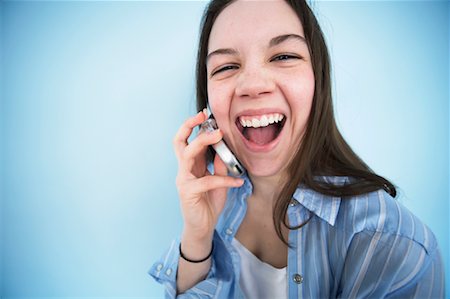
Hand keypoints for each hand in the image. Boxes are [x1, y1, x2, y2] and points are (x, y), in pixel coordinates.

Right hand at [173, 110, 243, 243]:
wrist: (202, 227)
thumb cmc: (208, 203)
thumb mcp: (219, 181)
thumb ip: (219, 165)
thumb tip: (223, 148)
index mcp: (190, 165)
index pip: (184, 140)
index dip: (191, 125)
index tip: (204, 114)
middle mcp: (184, 170)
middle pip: (180, 142)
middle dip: (189, 126)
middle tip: (205, 117)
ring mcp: (183, 180)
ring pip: (187, 154)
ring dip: (203, 142)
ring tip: (219, 136)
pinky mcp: (188, 192)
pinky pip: (207, 180)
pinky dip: (224, 180)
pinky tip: (238, 182)